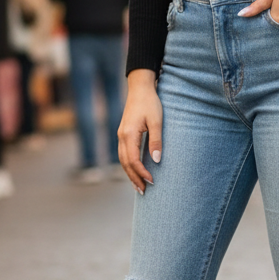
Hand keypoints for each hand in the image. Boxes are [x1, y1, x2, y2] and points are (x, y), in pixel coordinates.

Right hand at [118, 70, 161, 193]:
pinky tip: (135, 171)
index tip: (152, 181)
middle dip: (134, 178)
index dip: (142, 173)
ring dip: (130, 174)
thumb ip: (156, 141)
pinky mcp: (123, 133)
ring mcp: (121, 135)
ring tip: (139, 187)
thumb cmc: (150, 103)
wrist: (140, 88)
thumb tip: (156, 161)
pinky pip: (123, 154)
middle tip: (144, 191)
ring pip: (122, 160)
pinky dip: (128, 165)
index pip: (133, 160)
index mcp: (129, 134)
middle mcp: (122, 136)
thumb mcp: (157, 121)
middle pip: (125, 163)